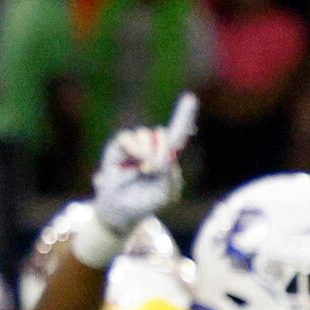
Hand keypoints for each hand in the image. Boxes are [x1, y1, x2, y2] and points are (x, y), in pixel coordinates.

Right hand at [90, 92, 197, 235]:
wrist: (121, 211)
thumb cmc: (146, 202)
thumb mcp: (166, 193)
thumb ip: (170, 174)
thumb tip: (165, 154)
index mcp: (166, 157)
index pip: (178, 133)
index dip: (184, 116)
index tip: (190, 98)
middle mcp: (152, 147)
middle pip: (162, 135)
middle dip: (161, 151)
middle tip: (154, 170)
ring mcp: (135, 146)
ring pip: (145, 135)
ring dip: (147, 153)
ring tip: (143, 170)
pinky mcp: (119, 147)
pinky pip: (128, 138)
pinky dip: (134, 150)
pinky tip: (133, 163)